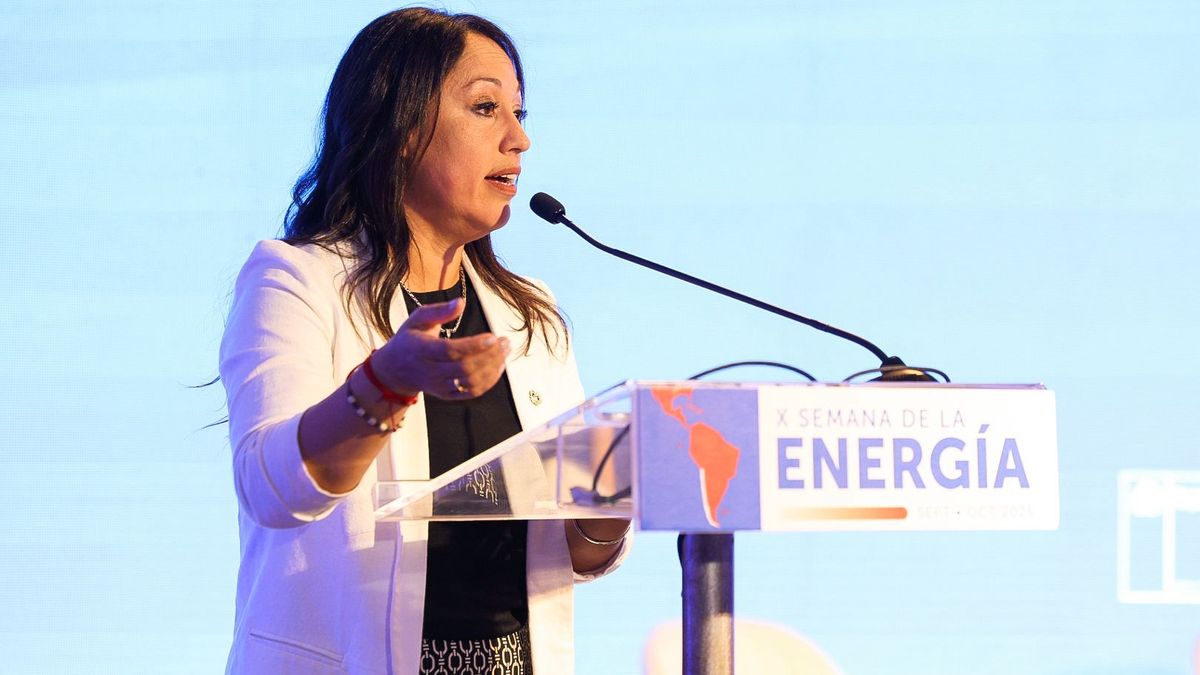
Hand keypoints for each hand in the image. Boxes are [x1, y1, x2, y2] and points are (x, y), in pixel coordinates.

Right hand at [372, 298, 510, 399]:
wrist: (394, 371)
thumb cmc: (409, 339)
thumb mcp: (417, 319)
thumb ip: (439, 311)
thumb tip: (461, 303)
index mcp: (422, 350)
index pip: (450, 351)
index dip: (474, 346)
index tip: (493, 336)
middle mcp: (430, 371)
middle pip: (464, 368)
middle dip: (489, 356)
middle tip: (505, 341)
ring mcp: (439, 386)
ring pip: (470, 382)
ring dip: (493, 368)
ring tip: (505, 351)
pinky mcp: (447, 395)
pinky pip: (471, 392)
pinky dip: (489, 381)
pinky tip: (499, 366)